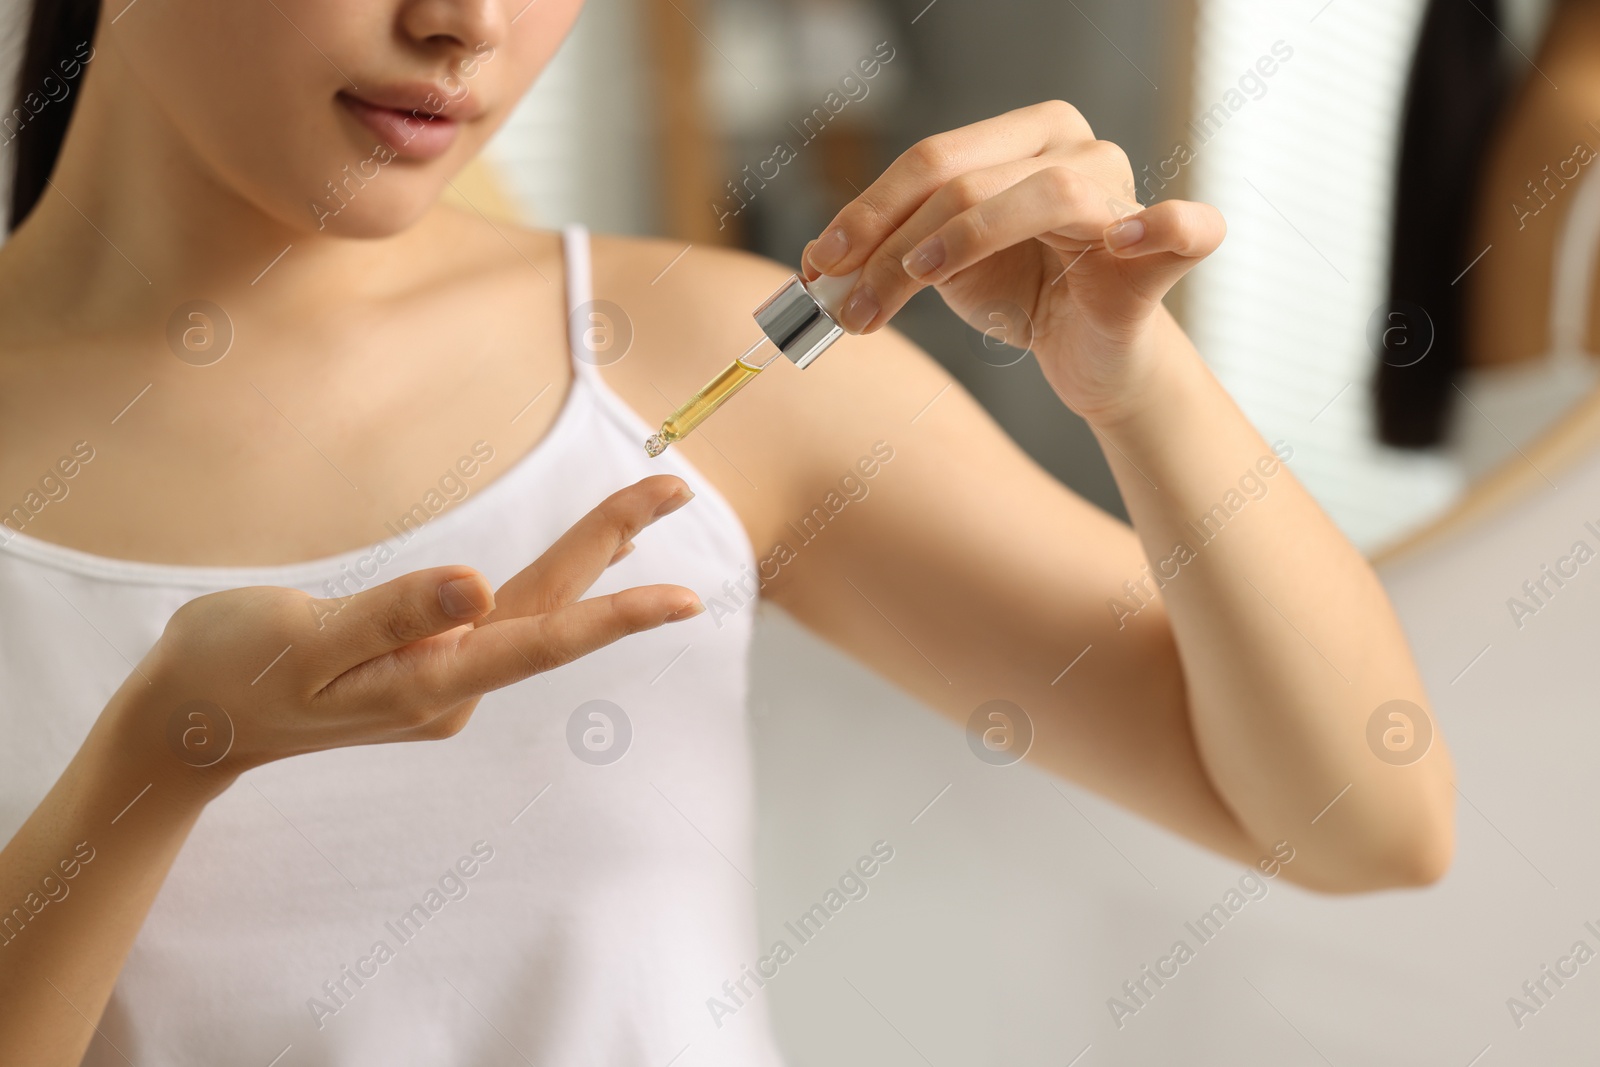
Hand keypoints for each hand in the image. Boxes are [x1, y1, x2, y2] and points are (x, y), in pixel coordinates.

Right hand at [112, 476, 702, 787]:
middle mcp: (451, 689)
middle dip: (612, 545)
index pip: (539, 640)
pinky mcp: (425, 668)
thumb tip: (477, 586)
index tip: (684, 596)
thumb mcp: (304, 639)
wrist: (189, 724)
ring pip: (531, 611)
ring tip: (646, 504)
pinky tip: (580, 564)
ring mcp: (441, 682)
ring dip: (588, 559)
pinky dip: (548, 580)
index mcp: (427, 685)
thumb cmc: (232, 672)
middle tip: (674, 486)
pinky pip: (503, 618)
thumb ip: (394, 613)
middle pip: (548, 612)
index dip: (614, 614)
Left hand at [800, 100, 1224, 422]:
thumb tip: (815, 266)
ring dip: (965, 240)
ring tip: (916, 280)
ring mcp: (1124, 193)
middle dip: (895, 241)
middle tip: (851, 302)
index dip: (868, 211)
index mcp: (1022, 137)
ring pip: (1041, 193)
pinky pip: (1182, 227)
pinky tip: (1121, 240)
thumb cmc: (1022, 297)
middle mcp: (1076, 147)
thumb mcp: (941, 272)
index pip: (931, 160)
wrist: (1089, 360)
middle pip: (969, 174)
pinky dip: (1158, 226)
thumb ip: (888, 254)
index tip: (820, 265)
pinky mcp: (1163, 252)